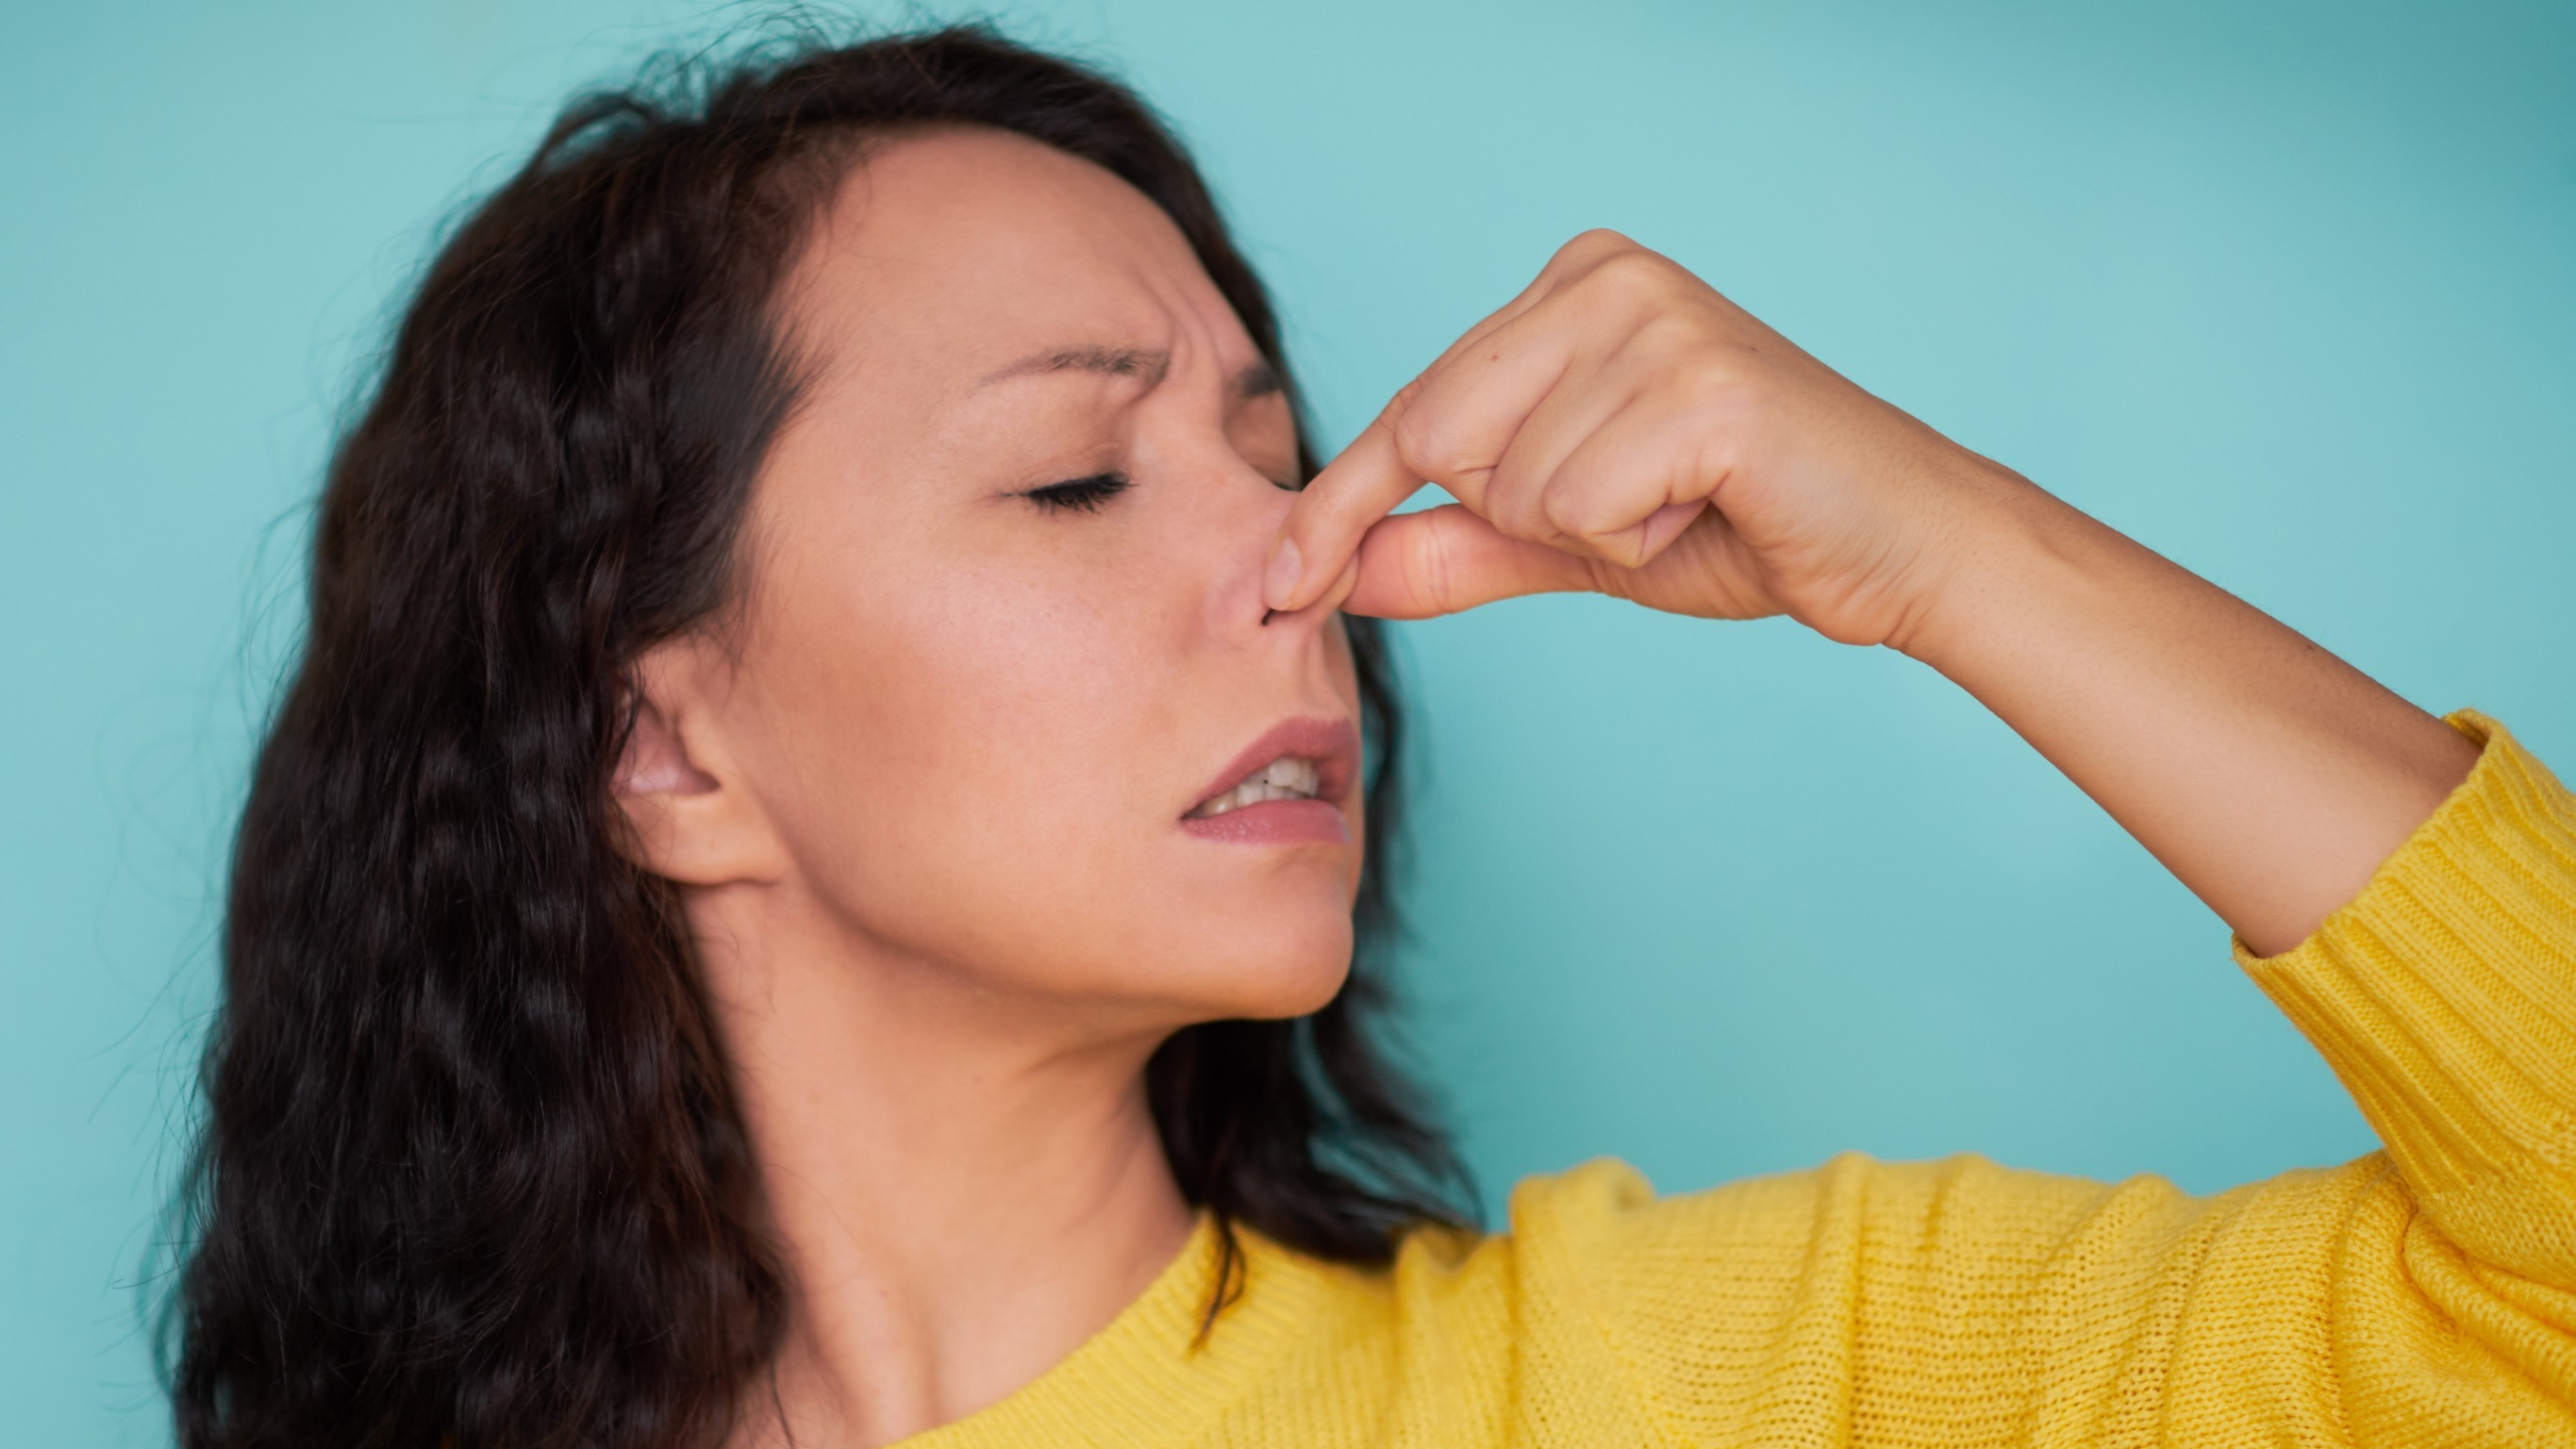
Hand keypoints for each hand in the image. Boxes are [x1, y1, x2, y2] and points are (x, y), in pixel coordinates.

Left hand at [1272, 230, 2475, 953]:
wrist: (1901, 548)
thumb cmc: (1742, 527)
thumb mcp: (1571, 541)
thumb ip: (1455, 545)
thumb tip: (1331, 573)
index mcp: (1568, 288)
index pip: (1412, 408)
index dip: (1339, 506)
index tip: (1271, 586)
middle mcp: (1603, 276)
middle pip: (1441, 437)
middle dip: (1521, 515)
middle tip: (1637, 512)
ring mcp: (1653, 317)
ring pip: (1510, 481)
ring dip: (1590, 533)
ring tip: (1686, 502)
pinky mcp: (1697, 382)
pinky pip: (1579, 507)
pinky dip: (1636, 540)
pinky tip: (1713, 504)